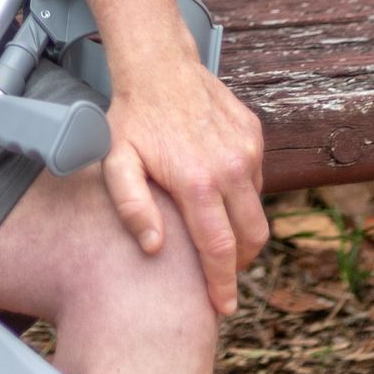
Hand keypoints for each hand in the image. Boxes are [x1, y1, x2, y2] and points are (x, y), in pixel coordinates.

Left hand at [99, 56, 268, 316]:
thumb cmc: (133, 118)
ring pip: (257, 211)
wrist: (159, 66)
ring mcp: (247, 151)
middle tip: (219, 275)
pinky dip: (242, 197)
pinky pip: (257, 181)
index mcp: (197, 182)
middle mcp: (230, 168)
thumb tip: (155, 247)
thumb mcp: (116, 163)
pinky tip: (216, 194)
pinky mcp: (254, 136)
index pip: (220, 250)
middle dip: (239, 264)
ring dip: (241, 231)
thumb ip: (132, 208)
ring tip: (215, 235)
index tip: (224, 307)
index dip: (223, 284)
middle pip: (251, 238)